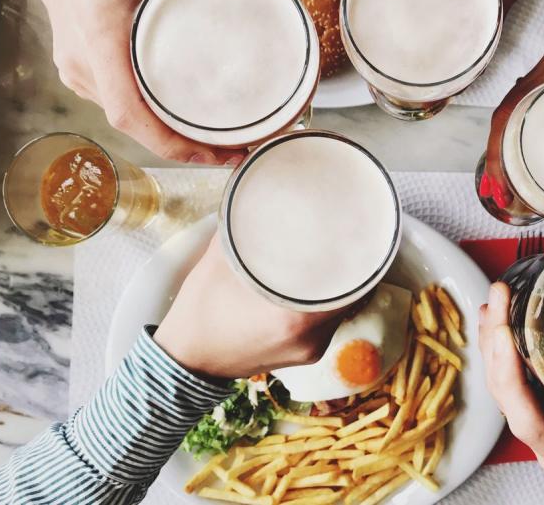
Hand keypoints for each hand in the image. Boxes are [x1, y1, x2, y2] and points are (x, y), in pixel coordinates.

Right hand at [31, 0, 243, 164]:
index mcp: (101, 42)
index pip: (130, 112)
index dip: (169, 143)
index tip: (209, 154)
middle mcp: (85, 67)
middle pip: (134, 126)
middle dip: (182, 147)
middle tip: (231, 152)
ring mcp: (78, 74)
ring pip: (126, 119)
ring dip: (165, 134)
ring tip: (213, 139)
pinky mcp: (80, 74)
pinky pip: (117, 105)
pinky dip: (148, 117)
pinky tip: (178, 116)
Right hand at [154, 236, 343, 377]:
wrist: (183, 362)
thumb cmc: (199, 311)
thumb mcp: (218, 259)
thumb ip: (240, 222)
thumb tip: (247, 182)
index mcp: (295, 317)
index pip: (352, 284)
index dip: (360, 256)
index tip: (357, 233)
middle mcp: (311, 338)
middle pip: (351, 296)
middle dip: (351, 267)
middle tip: (346, 238)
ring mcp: (309, 351)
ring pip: (341, 311)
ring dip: (339, 286)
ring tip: (332, 258)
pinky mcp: (303, 356)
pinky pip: (326, 323)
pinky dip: (326, 303)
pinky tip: (316, 286)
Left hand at [479, 283, 543, 503]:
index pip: (528, 419)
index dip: (509, 375)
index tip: (504, 334)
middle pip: (506, 394)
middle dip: (496, 342)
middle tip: (500, 298)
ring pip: (506, 388)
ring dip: (496, 344)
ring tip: (495, 304)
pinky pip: (517, 385)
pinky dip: (507, 353)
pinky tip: (504, 326)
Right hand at [482, 0, 543, 194]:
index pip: (511, 109)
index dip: (498, 149)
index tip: (500, 179)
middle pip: (508, 105)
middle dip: (499, 147)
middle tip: (506, 184)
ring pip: (519, 96)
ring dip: (510, 130)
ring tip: (516, 165)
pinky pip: (537, 85)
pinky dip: (527, 111)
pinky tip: (535, 132)